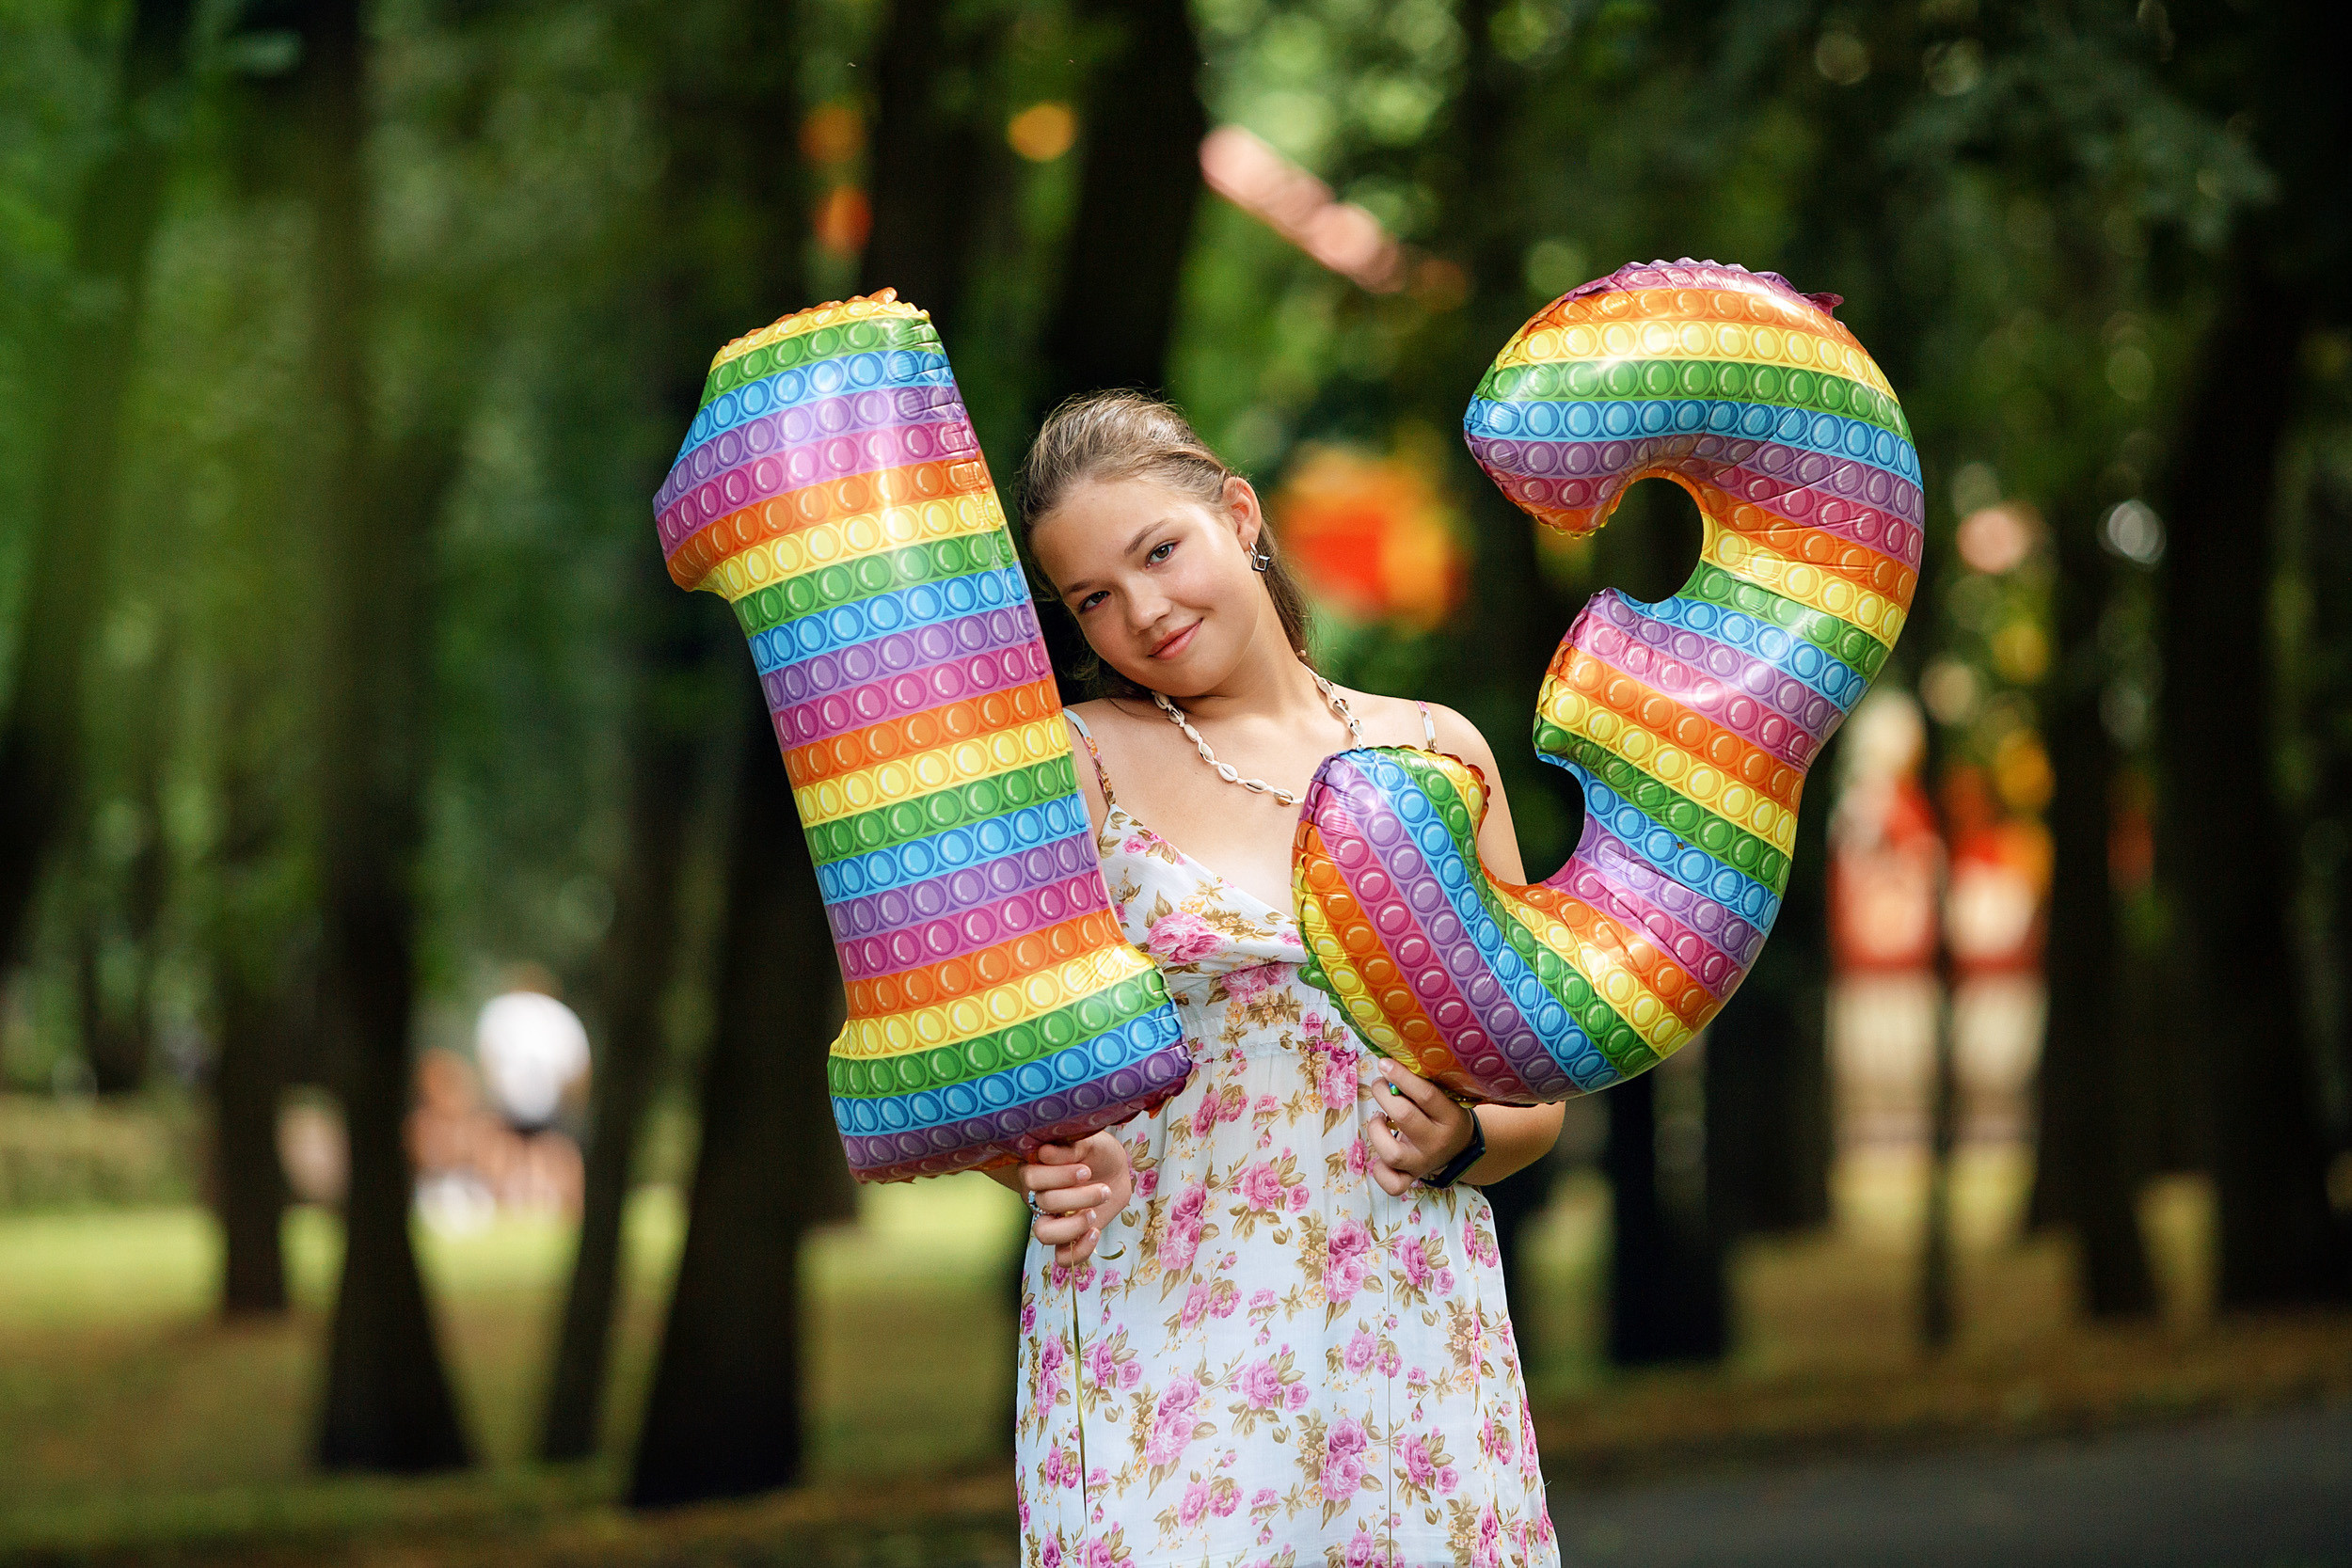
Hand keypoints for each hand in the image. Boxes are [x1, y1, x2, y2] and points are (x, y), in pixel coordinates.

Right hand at [1018, 1130, 1133, 1267]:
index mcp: (1037, 1170)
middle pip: (1043, 1203)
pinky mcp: (1069, 1237)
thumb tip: (1044, 1153)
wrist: (1115, 1169)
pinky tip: (1095, 1232)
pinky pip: (1061, 1258)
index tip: (1087, 1171)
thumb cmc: (1097, 1151)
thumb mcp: (1088, 1141)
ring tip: (1094, 1213)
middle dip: (1078, 1197)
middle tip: (1103, 1189)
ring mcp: (1051, 1219)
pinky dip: (1079, 1250)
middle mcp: (1038, 1197)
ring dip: (1074, 1226)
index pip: (1030, 1178)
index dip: (1058, 1176)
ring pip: (1044, 1234)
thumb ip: (1068, 1148)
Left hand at [1365, 1057, 1475, 1196]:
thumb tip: (1389, 1066)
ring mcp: (1423, 1163)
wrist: (1461, 1149)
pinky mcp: (1411, 1177)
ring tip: (1378, 1118)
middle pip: (1405, 1117)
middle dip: (1384, 1095)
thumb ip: (1421, 1086)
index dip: (1402, 1077)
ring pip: (1392, 1153)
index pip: (1426, 1095)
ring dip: (1376, 1130)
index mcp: (1450, 1118)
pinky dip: (1380, 1171)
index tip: (1385, 1064)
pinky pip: (1392, 1183)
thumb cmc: (1444, 1115)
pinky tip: (1380, 1152)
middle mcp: (1437, 1142)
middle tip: (1380, 1084)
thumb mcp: (1445, 1098)